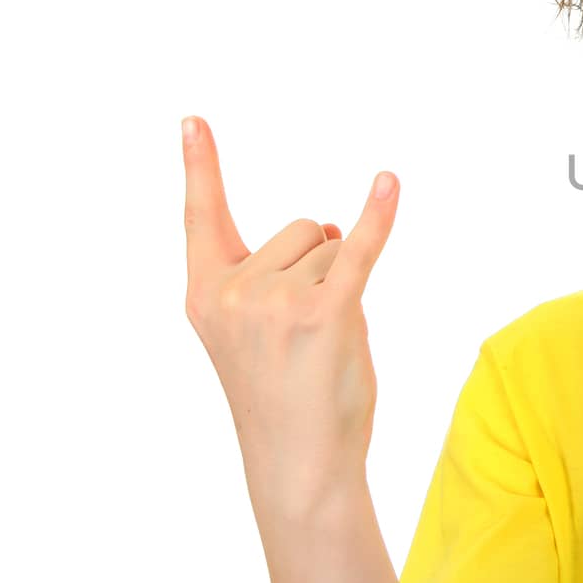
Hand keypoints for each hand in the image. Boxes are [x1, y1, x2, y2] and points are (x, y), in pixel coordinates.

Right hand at [181, 115, 398, 519]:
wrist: (300, 464)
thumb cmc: (287, 395)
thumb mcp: (262, 330)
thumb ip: (284, 272)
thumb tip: (338, 225)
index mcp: (205, 294)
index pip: (202, 215)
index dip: (201, 164)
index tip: (193, 119)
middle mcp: (234, 292)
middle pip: (303, 227)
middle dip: (321, 265)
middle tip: (308, 334)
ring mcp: (276, 302)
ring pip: (335, 245)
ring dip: (345, 283)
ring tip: (327, 342)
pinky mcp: (326, 313)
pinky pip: (361, 249)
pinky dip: (380, 215)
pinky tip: (389, 182)